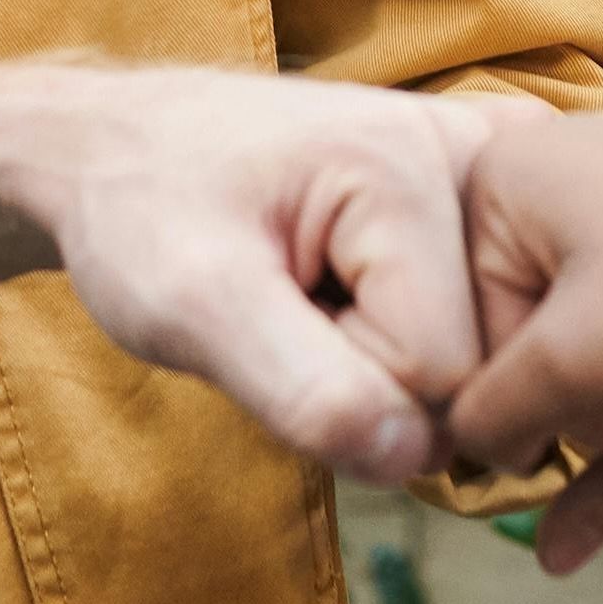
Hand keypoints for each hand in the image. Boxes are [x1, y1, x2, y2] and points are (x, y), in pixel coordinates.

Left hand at [14, 67, 493, 484]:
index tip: (275, 316)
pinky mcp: (477, 193)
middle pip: (476, 363)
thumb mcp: (190, 306)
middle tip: (294, 304)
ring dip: (392, 355)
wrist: (117, 148)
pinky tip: (354, 281)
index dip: (347, 384)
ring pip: (483, 351)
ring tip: (313, 290)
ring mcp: (486, 171)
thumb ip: (303, 389)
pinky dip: (417, 328)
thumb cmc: (142, 212)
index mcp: (412, 162)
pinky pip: (484, 317)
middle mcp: (478, 154)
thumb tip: (417, 455)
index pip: (439, 372)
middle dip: (379, 374)